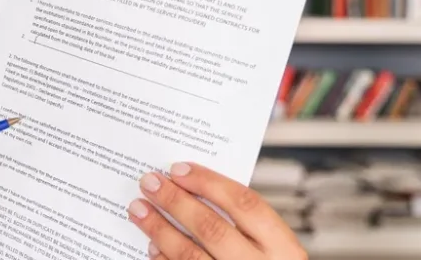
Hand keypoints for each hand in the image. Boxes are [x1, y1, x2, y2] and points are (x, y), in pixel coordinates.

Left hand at [127, 162, 305, 259]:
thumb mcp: (270, 246)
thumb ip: (242, 223)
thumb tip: (193, 189)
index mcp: (282, 247)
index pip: (244, 203)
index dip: (209, 182)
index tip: (179, 169)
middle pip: (211, 227)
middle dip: (175, 201)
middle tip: (150, 183)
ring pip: (190, 255)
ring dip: (159, 228)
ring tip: (139, 209)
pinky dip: (164, 259)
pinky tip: (152, 245)